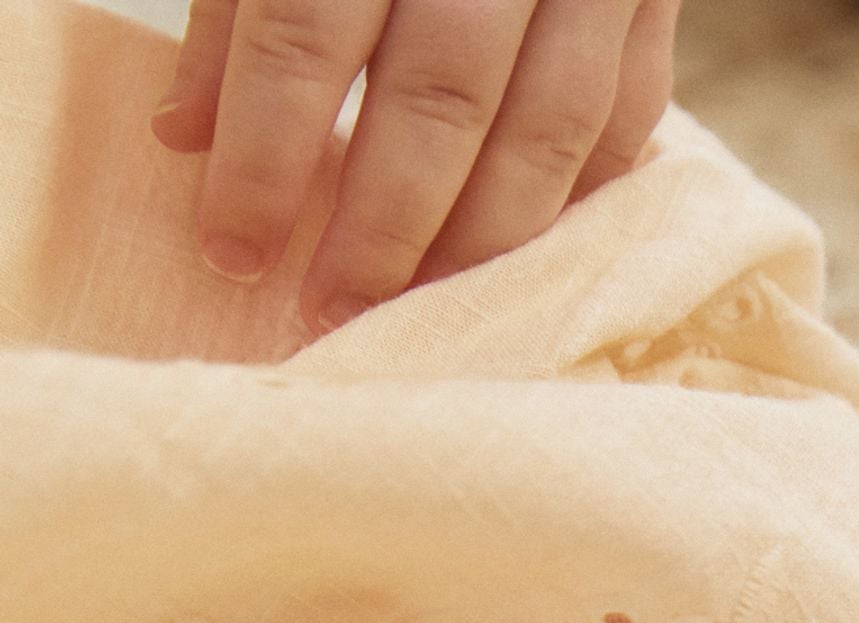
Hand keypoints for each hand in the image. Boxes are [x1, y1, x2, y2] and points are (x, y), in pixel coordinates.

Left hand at [151, 0, 681, 333]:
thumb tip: (186, 136)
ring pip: (548, 127)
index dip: (265, 158)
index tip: (234, 252)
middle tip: (332, 309)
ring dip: (480, 240)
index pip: (307, 35)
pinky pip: (625, 114)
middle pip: (439, 100)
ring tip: (418, 303)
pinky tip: (512, 251)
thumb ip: (239, 7)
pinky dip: (571, 197)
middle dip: (381, 227)